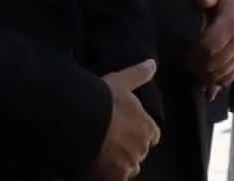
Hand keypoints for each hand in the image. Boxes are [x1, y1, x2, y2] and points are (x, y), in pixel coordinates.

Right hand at [89, 60, 159, 180]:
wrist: (81, 121)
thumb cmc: (102, 100)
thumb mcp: (120, 82)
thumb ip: (138, 74)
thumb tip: (152, 63)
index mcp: (147, 128)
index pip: (151, 135)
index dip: (138, 131)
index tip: (124, 127)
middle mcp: (141, 149)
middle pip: (138, 152)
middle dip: (127, 147)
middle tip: (108, 138)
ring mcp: (127, 165)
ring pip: (125, 167)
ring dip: (116, 162)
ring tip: (98, 151)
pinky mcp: (113, 178)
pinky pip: (113, 178)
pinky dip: (106, 174)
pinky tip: (94, 165)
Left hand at [189, 0, 233, 98]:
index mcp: (232, 24)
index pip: (210, 47)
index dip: (193, 53)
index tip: (180, 52)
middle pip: (215, 64)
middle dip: (196, 67)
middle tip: (181, 64)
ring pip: (222, 75)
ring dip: (205, 77)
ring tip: (189, 72)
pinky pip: (231, 78)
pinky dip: (216, 84)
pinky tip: (204, 87)